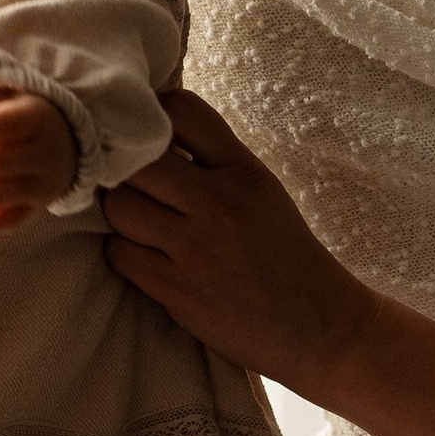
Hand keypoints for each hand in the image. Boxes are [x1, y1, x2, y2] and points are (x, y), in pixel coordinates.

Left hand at [101, 89, 367, 382]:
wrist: (315, 324)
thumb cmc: (282, 252)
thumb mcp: (261, 190)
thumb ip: (213, 161)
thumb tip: (151, 133)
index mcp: (243, 170)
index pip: (181, 111)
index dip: (153, 118)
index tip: (147, 135)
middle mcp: (218, 203)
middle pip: (138, 161)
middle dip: (125, 168)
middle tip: (130, 181)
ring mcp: (195, 249)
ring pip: (119, 207)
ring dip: (120, 212)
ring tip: (138, 220)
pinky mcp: (176, 290)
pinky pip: (119, 253)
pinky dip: (123, 250)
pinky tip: (143, 253)